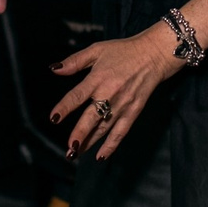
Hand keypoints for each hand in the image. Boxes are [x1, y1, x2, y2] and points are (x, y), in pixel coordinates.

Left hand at [47, 23, 181, 160]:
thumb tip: (54, 69)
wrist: (153, 55)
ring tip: (75, 154)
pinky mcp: (133, 111)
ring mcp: (123, 104)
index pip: (77, 95)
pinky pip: (121, 132)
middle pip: (92, 117)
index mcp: (98, 77)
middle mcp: (109, 93)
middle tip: (70, 148)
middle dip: (80, 134)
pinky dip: (111, 145)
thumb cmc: (123, 51)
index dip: (65, 107)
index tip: (54, 119)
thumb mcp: (97, 50)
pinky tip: (100, 156)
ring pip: (104, 128)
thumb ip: (75, 61)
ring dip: (90, 142)